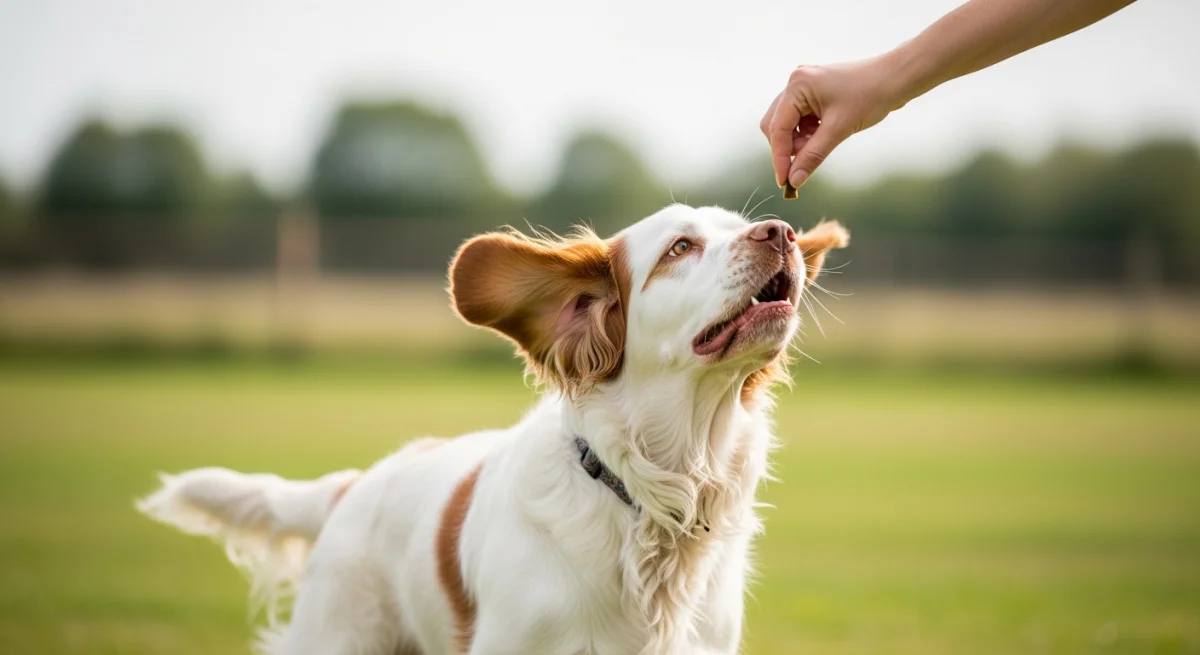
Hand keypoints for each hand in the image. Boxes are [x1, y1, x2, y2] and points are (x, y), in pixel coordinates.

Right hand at [761, 56, 904, 190]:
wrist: (895, 79)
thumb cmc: (870, 96)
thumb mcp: (839, 130)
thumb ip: (812, 156)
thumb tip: (794, 181)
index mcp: (797, 86)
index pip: (777, 129)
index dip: (780, 158)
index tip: (784, 181)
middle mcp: (796, 83)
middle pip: (776, 125)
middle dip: (787, 148)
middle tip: (803, 165)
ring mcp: (804, 87)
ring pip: (787, 124)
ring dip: (798, 142)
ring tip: (819, 146)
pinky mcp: (813, 93)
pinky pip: (800, 119)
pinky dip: (807, 134)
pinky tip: (823, 137)